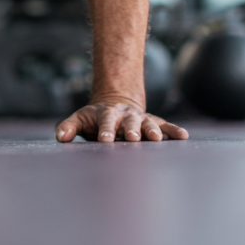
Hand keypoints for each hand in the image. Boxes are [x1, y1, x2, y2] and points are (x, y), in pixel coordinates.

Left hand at [55, 102, 188, 142]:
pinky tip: (183, 136)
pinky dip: (174, 131)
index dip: (105, 130)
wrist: (115, 104)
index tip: (105, 140)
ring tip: (156, 139)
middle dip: (131, 130)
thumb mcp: (81, 119)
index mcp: (107, 114)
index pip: (105, 121)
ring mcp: (141, 118)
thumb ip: (69, 126)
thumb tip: (60, 136)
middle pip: (129, 121)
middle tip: (132, 138)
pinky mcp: (154, 123)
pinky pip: (166, 126)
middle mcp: (126, 115)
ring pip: (148, 122)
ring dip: (152, 130)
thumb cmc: (95, 119)